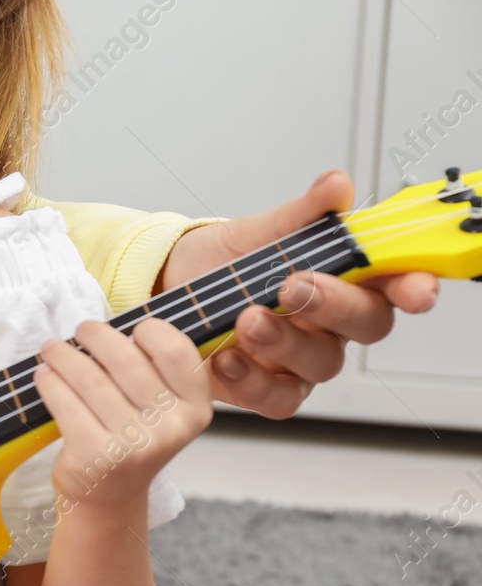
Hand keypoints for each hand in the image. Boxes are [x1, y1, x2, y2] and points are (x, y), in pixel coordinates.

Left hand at [35, 318, 212, 508]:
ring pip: (90, 378)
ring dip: (64, 355)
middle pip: (126, 359)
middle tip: (81, 329)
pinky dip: (50, 383)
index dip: (149, 330)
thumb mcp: (159, 409)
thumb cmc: (130, 440)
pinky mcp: (96, 456)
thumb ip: (152, 370)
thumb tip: (110, 325)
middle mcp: (171, 427)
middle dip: (96, 336)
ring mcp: (134, 444)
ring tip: (52, 349)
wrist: (109, 497)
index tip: (130, 329)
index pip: (175, 350)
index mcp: (195, 408)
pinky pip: (65, 403)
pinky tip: (44, 375)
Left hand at [158, 169, 439, 417]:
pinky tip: (226, 359)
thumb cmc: (225, 262)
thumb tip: (335, 186)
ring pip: (321, 363)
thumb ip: (300, 214)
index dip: (413, 286)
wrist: (171, 286)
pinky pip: (277, 398)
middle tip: (293, 286)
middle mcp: (332, 323)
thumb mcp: (259, 231)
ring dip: (286, 342)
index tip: (414, 290)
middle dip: (335, 305)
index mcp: (347, 279)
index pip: (397, 282)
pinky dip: (252, 382)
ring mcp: (302, 359)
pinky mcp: (266, 388)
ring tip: (247, 319)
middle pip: (367, 324)